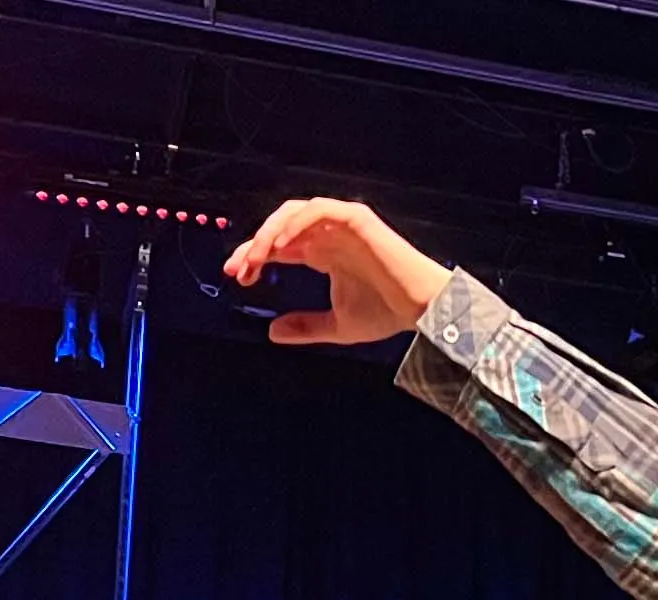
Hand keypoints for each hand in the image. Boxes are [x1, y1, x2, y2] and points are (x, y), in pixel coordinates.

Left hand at [224, 197, 453, 344]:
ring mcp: (342, 224)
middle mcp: (330, 234)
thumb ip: (306, 326)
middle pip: (280, 228)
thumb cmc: (386, 313)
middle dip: (254, 244)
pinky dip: (297, 223)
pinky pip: (318, 210)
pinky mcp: (357, 219)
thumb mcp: (337, 326)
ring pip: (293, 213)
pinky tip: (282, 246)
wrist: (420, 309)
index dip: (255, 257)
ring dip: (270, 232)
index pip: (279, 247)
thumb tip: (272, 332)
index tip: (237, 276)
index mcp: (323, 253)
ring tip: (256, 257)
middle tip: (236, 267)